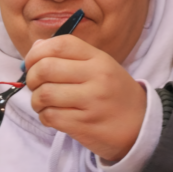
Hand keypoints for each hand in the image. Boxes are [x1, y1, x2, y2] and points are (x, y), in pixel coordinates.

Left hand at [25, 35, 146, 160]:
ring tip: (42, 103)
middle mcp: (96, 78)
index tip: (31, 63)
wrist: (141, 127)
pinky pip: (50, 116)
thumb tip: (36, 47)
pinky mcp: (84, 125)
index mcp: (99, 59)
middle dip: (31, 77)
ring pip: (45, 94)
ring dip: (36, 100)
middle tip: (35, 85)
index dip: (37, 52)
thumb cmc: (115, 95)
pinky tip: (51, 115)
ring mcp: (91, 102)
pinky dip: (44, 116)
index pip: (60, 44)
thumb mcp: (101, 67)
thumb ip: (70, 56)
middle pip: (46, 68)